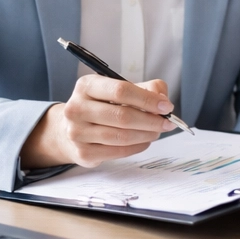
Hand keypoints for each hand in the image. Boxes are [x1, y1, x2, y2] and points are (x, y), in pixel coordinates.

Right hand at [21, 76, 175, 167]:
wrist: (72, 128)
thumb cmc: (102, 106)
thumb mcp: (120, 89)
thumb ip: (146, 89)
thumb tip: (162, 100)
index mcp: (86, 85)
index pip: (121, 90)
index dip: (147, 99)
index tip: (166, 106)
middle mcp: (77, 108)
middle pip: (122, 116)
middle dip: (151, 120)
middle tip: (167, 122)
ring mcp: (77, 132)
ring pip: (121, 136)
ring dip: (146, 135)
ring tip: (157, 131)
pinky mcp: (83, 152)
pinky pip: (118, 151)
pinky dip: (137, 147)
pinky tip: (144, 141)